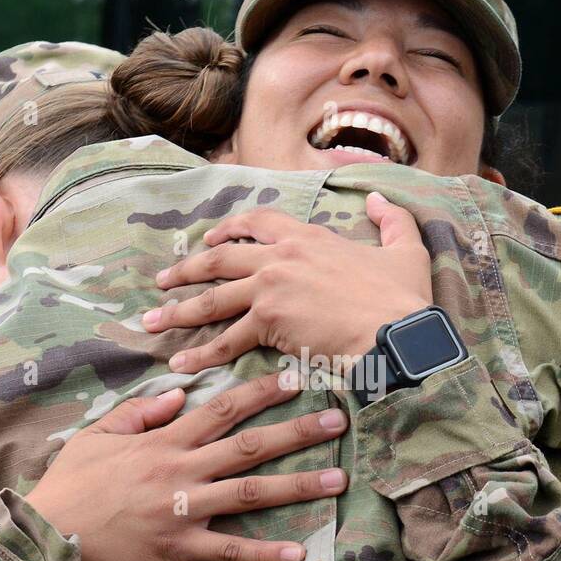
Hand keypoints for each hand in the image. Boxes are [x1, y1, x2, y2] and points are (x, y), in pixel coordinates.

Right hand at [25, 372, 347, 560]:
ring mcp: (183, 511)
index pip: (222, 409)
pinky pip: (229, 551)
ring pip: (250, 494)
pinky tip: (299, 553)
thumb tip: (180, 393)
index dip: (260, 392)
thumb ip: (139, 412)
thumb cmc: (70, 485)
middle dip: (298, 432)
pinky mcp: (179, 549)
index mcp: (164, 441)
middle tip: (339, 421)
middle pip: (250, 446)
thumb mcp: (97, 435)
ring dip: (298, 486)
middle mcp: (181, 471)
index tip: (295, 378)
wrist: (45, 538)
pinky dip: (263, 553)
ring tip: (338, 479)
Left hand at [142, 192, 432, 375]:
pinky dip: (202, 353)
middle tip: (164, 282)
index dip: (229, 231)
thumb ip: (393, 219)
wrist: (396, 331)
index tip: (208, 240)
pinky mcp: (268, 321)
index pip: (257, 223)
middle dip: (187, 270)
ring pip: (213, 298)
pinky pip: (227, 339)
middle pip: (220, 260)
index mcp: (309, 237)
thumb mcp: (406, 250)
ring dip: (180, 310)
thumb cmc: (403, 298)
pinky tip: (182, 363)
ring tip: (154, 321)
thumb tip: (381, 198)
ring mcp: (270, 287)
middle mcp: (281, 256)